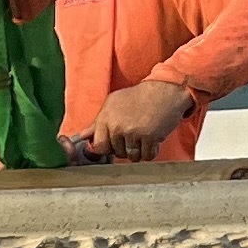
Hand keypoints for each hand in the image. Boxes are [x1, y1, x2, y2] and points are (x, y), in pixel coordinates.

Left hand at [78, 77, 193, 161]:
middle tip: (133, 137)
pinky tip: (153, 140)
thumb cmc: (138, 96)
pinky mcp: (150, 137)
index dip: (107, 148)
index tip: (113, 145)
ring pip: (132, 156)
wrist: (165, 90)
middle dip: (124, 149)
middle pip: (116, 153)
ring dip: (139, 151)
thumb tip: (82, 136)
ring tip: (143, 137)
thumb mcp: (113, 103)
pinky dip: (151, 152)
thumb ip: (97, 122)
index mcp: (106, 118)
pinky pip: (147, 156)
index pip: (99, 146)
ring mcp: (133, 133)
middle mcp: (117, 127)